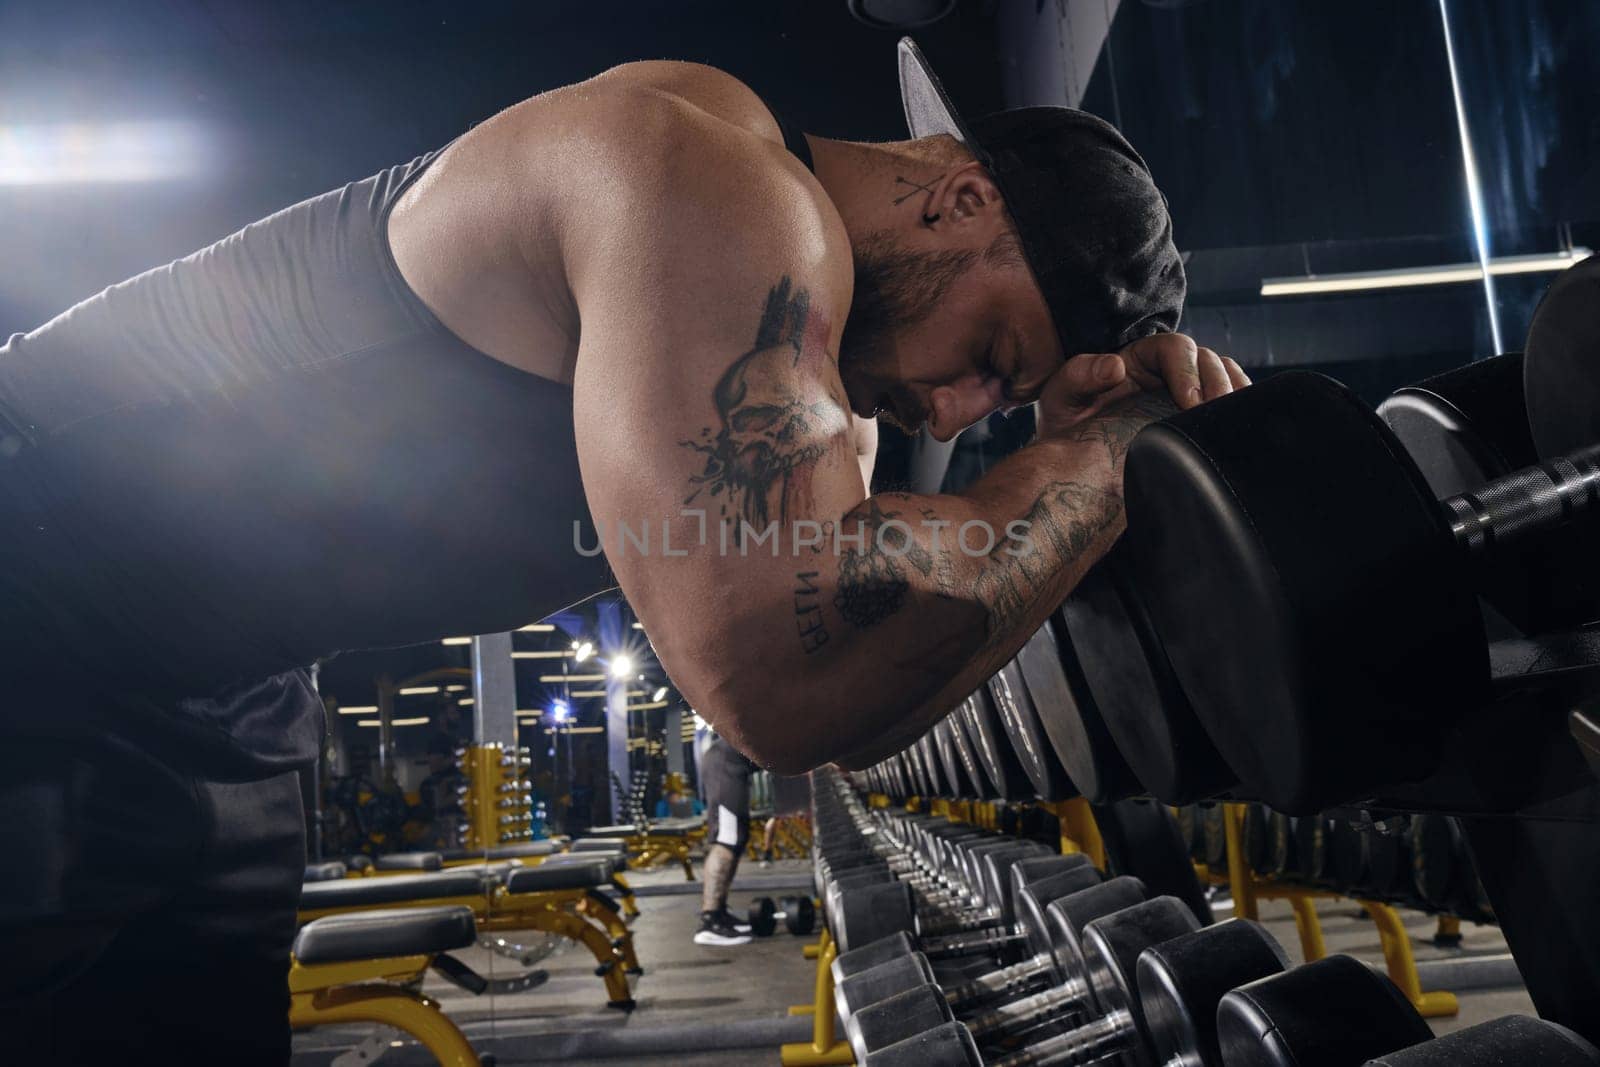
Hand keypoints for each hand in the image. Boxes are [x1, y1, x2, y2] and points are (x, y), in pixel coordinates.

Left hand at [1035, 332, 1248, 436]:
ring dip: (1234, 397)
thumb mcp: (1062, 396)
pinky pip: (1227, 406)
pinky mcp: (1196, 416)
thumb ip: (1080, 375)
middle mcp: (1168, 368)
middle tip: (1217, 416)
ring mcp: (1186, 390)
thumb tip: (1115, 367)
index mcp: (1140, 355)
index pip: (1176, 347)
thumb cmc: (1068, 423)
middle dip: (1218, 385)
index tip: (1190, 402)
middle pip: (1208, 361)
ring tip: (1232, 424)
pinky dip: (1237, 412)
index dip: (1188, 370)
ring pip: (1225, 378)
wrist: (1072, 460)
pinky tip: (1235, 432)